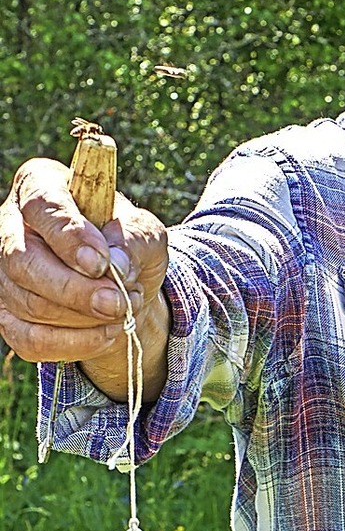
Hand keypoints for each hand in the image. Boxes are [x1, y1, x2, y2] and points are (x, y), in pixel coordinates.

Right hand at [0, 158, 169, 396]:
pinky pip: (31, 340)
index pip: (42, 206)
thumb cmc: (127, 242)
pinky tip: (108, 333)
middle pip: (24, 263)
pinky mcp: (9, 316)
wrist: (124, 283)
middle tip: (118, 302)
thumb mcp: (145, 231)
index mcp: (41, 186)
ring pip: (30, 304)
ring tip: (125, 309)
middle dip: (76, 291)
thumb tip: (114, 265)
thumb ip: (133, 240)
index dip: (70, 236)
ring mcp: (4, 274)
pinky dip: (76, 343)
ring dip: (85, 318)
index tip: (101, 263)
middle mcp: (11, 227)